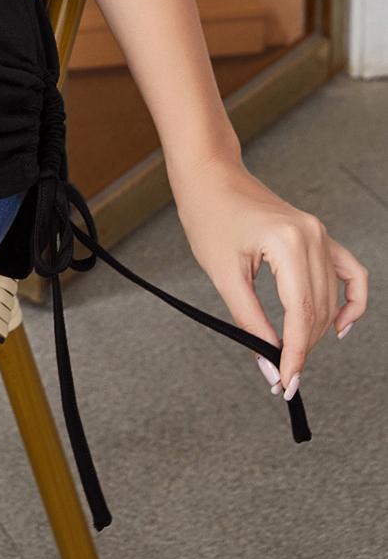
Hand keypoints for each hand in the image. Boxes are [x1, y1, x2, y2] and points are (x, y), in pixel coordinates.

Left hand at [167, 153, 367, 398]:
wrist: (209, 176)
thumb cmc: (209, 216)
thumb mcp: (224, 275)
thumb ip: (250, 322)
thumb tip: (268, 364)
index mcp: (288, 243)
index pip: (302, 314)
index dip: (295, 354)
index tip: (285, 382)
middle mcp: (313, 237)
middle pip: (318, 310)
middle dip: (302, 348)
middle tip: (282, 376)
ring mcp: (320, 234)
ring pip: (331, 299)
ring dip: (315, 332)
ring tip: (293, 356)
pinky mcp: (319, 235)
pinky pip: (349, 273)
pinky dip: (350, 302)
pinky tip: (339, 327)